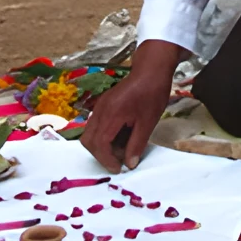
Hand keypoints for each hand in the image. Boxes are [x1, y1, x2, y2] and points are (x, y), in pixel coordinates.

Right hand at [82, 39, 180, 171]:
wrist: (150, 70)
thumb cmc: (152, 94)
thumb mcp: (148, 123)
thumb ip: (136, 144)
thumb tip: (129, 164)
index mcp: (111, 114)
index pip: (100, 144)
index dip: (107, 160)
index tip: (118, 169)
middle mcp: (100, 110)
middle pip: (88, 140)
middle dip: (100, 155)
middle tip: (118, 161)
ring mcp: (99, 106)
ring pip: (89, 133)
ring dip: (101, 146)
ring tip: (121, 150)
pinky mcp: (102, 105)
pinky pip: (95, 125)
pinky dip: (103, 136)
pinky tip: (120, 137)